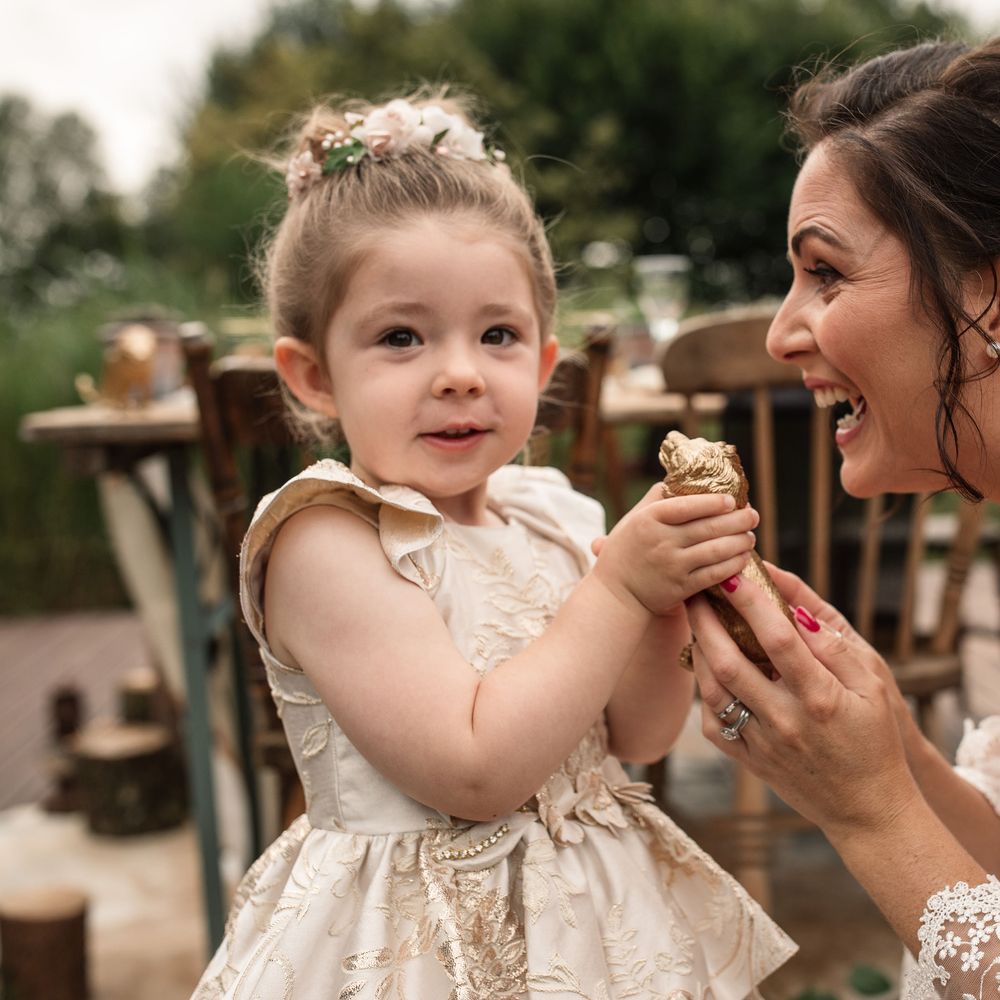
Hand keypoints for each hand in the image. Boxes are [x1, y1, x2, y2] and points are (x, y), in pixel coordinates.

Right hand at [592, 484, 757, 616]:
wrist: (616, 594)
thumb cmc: (626, 551)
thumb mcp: (632, 520)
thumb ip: (656, 499)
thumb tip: (682, 477)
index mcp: (649, 519)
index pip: (687, 505)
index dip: (714, 502)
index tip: (731, 500)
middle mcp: (661, 541)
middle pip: (708, 527)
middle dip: (738, 520)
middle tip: (753, 515)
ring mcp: (672, 566)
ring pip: (716, 550)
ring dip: (740, 542)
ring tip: (750, 536)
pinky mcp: (681, 588)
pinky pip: (715, 574)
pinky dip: (733, 565)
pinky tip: (743, 558)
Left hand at [687, 572, 919, 837]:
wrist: (869, 811)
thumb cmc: (876, 741)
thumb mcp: (874, 690)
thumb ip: (836, 650)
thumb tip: (797, 613)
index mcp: (820, 698)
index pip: (776, 639)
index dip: (750, 603)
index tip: (731, 575)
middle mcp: (786, 721)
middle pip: (730, 663)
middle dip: (706, 622)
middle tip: (694, 592)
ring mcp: (763, 744)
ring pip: (713, 692)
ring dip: (699, 653)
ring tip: (695, 623)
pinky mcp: (750, 763)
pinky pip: (713, 725)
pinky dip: (703, 693)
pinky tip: (704, 669)